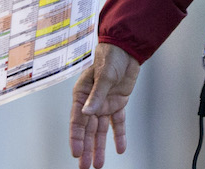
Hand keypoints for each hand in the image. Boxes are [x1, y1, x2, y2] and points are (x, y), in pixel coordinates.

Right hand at [70, 43, 139, 168]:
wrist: (127, 48)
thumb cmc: (110, 56)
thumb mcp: (104, 75)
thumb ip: (97, 94)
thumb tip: (87, 113)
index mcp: (81, 94)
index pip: (77, 120)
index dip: (76, 138)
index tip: (77, 153)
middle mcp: (91, 102)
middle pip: (88, 129)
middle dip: (87, 148)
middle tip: (85, 167)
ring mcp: (104, 104)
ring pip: (101, 130)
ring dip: (100, 146)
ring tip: (98, 165)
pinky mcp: (118, 103)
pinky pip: (118, 122)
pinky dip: (119, 135)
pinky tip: (120, 149)